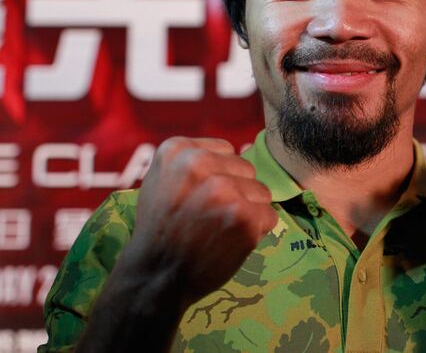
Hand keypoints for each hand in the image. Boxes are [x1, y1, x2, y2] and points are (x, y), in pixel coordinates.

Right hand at [127, 136, 277, 304]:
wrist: (156, 275)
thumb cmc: (160, 229)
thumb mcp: (160, 181)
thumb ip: (191, 161)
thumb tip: (236, 152)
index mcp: (178, 150)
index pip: (227, 151)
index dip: (220, 175)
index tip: (201, 196)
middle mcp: (200, 163)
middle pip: (246, 169)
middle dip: (237, 191)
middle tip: (211, 216)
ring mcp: (224, 190)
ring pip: (261, 192)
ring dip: (248, 211)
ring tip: (221, 229)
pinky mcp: (245, 216)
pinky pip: (270, 216)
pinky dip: (256, 231)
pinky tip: (231, 241)